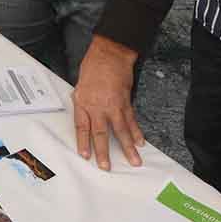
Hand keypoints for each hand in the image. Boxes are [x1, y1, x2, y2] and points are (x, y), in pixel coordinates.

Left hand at [73, 35, 143, 169]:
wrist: (110, 55)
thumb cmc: (93, 67)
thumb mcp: (80, 85)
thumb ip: (82, 104)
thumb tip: (84, 116)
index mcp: (83, 103)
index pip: (82, 128)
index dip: (83, 143)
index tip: (85, 156)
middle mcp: (98, 107)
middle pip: (100, 133)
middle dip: (104, 152)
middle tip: (106, 166)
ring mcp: (113, 106)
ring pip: (121, 131)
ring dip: (128, 147)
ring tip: (134, 161)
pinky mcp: (125, 102)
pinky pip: (131, 120)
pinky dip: (136, 132)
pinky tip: (140, 142)